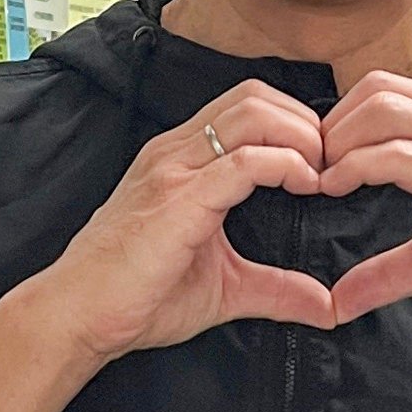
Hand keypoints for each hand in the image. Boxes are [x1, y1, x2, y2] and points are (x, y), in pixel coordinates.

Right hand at [31, 80, 335, 361]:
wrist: (78, 316)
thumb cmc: (136, 298)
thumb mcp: (224, 290)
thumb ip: (276, 289)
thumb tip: (327, 306)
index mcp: (182, 159)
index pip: (248, 107)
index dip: (296, 125)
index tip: (325, 165)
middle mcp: (177, 151)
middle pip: (256, 95)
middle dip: (307, 121)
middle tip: (333, 165)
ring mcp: (175, 168)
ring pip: (253, 113)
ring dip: (302, 136)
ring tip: (323, 174)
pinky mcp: (178, 197)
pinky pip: (244, 160)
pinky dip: (287, 165)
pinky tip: (306, 187)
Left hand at [316, 73, 411, 333]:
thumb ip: (387, 270)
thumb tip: (340, 300)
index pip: (388, 93)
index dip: (342, 121)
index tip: (318, 162)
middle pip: (377, 89)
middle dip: (331, 125)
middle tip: (308, 167)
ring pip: (382, 110)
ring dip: (338, 141)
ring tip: (318, 178)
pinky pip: (399, 153)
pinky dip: (357, 166)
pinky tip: (337, 187)